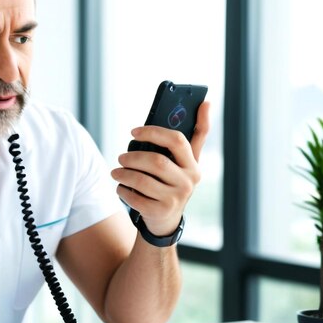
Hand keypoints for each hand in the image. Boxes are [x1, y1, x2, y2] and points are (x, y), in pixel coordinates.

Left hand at [111, 102, 209, 236]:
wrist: (166, 219)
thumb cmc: (172, 181)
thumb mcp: (185, 161)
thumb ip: (196, 134)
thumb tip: (206, 103)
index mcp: (194, 164)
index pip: (177, 141)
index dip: (153, 132)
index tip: (134, 131)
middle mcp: (188, 181)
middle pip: (156, 161)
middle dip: (133, 157)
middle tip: (120, 156)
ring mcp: (175, 199)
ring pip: (142, 180)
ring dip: (124, 174)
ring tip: (115, 171)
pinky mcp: (160, 212)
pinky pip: (135, 198)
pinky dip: (123, 190)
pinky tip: (120, 186)